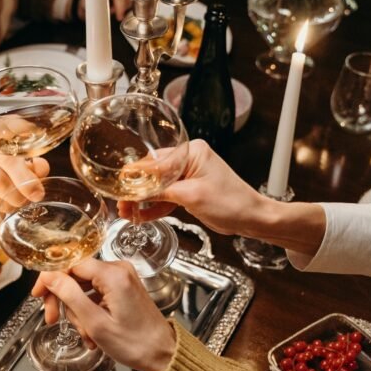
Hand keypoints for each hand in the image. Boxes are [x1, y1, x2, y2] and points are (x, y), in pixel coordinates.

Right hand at [0, 133, 48, 223]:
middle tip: (27, 197)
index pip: (6, 160)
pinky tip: (1, 208)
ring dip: (8, 206)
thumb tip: (40, 170)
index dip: (25, 179)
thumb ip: (31, 151)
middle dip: (18, 195)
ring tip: (15, 201)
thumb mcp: (17, 137)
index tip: (37, 191)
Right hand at [31, 259, 175, 370]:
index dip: (50, 279)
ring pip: (84, 287)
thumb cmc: (134, 343)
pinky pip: (96, 293)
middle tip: (51, 320)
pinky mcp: (124, 287)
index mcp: (112, 274)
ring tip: (85, 336)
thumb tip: (48, 276)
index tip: (37, 296)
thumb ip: (69, 295)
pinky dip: (89, 311)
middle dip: (62, 299)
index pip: (70, 264)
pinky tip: (91, 332)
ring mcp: (122, 278)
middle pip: (75, 275)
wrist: (163, 355)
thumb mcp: (95, 322)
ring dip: (78, 312)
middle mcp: (118, 269)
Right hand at [116, 139, 325, 256]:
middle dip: (135, 190)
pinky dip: (155, 206)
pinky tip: (141, 216)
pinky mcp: (189, 190)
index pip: (154, 162)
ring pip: (157, 186)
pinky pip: (166, 196)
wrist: (252, 219)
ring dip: (143, 200)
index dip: (134, 176)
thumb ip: (161, 190)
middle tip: (121, 204)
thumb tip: (134, 188)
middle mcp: (188, 159)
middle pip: (152, 173)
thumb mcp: (191, 196)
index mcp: (191, 151)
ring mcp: (188, 175)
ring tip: (127, 213)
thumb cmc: (231, 202)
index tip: (118, 188)